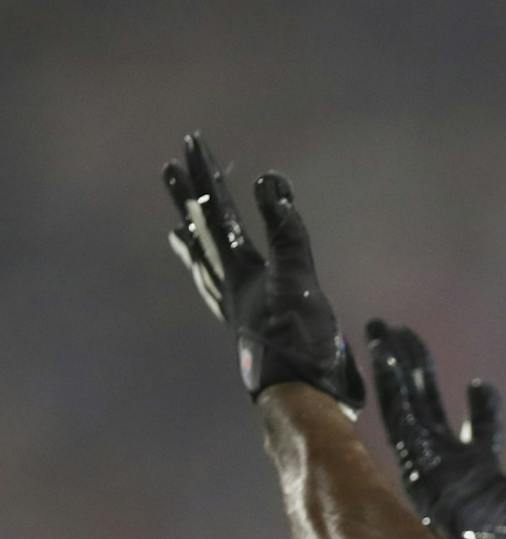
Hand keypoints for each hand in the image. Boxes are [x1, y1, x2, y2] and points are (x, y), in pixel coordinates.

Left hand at [162, 134, 364, 410]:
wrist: (297, 396)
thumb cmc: (301, 343)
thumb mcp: (299, 282)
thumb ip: (287, 234)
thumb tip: (268, 183)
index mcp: (241, 270)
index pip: (218, 212)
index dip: (206, 177)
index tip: (192, 143)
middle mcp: (229, 285)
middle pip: (202, 232)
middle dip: (190, 197)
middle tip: (171, 166)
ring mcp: (233, 308)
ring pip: (204, 264)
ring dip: (192, 238)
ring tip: (177, 225)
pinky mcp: (245, 327)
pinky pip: (216, 291)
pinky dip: (209, 276)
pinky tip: (215, 282)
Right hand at [367, 320, 505, 538]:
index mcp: (479, 475)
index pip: (479, 432)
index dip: (482, 408)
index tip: (482, 386)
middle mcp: (448, 467)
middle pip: (428, 407)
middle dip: (416, 370)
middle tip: (398, 332)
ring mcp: (430, 465)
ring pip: (407, 406)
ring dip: (395, 368)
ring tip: (379, 329)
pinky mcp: (418, 468)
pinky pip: (399, 421)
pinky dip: (390, 389)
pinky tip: (380, 357)